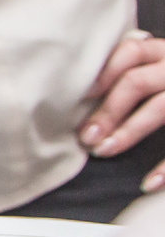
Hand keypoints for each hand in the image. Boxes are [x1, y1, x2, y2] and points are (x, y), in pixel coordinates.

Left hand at [79, 31, 164, 190]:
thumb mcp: (164, 67)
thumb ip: (139, 72)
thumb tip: (87, 97)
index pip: (130, 53)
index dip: (101, 74)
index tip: (80, 98)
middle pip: (136, 82)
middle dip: (107, 110)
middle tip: (86, 136)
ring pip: (159, 107)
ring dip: (128, 131)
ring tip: (104, 151)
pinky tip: (149, 183)